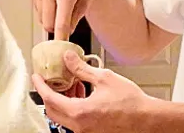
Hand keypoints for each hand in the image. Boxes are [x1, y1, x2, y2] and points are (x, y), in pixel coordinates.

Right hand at [29, 0, 108, 39]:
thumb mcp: (86, 3)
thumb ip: (74, 20)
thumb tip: (63, 35)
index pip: (60, 23)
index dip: (60, 39)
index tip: (59, 50)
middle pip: (48, 23)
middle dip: (56, 28)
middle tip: (65, 23)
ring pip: (42, 18)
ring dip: (50, 17)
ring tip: (61, 5)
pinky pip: (37, 9)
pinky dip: (45, 9)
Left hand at [32, 51, 151, 132]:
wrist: (147, 120)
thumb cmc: (131, 103)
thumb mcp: (104, 78)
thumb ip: (82, 68)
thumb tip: (68, 58)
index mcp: (79, 112)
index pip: (50, 99)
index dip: (41, 86)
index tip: (37, 77)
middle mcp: (79, 126)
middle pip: (52, 111)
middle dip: (49, 94)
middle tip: (51, 80)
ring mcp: (86, 132)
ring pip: (63, 117)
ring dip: (62, 101)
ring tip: (72, 84)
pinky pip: (74, 121)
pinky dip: (72, 107)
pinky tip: (83, 94)